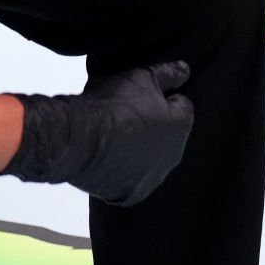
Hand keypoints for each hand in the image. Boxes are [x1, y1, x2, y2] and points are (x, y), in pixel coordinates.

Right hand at [0, 61, 194, 205]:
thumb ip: (169, 74)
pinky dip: (121, 170)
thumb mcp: (143, 77)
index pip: (180, 107)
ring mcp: (153, 177)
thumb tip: (185, 70)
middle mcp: (174, 155)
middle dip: (150, 125)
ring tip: (112, 136)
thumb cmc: (111, 106)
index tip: (141, 96)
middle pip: (165, 134)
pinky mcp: (131, 194)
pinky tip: (107, 157)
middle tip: (124, 115)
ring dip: (136, 149)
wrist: (78, 139)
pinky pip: (130, 179)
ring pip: (148, 158)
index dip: (160, 97)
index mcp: (182, 126)